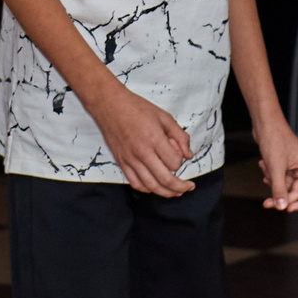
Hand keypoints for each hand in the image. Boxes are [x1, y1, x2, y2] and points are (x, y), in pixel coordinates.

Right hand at [86, 80, 193, 196]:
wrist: (109, 104)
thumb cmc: (136, 107)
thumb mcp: (163, 116)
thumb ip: (179, 135)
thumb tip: (188, 155)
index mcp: (154, 138)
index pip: (174, 163)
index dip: (180, 162)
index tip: (179, 154)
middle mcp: (141, 152)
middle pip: (165, 180)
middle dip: (180, 187)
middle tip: (188, 187)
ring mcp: (130, 159)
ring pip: (150, 186)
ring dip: (166, 193)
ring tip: (176, 192)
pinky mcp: (121, 162)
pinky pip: (135, 183)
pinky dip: (147, 189)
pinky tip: (155, 187)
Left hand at [254, 115, 297, 212]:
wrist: (264, 122)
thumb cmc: (274, 139)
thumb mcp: (275, 168)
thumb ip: (279, 189)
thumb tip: (281, 207)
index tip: (287, 209)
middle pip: (296, 191)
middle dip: (281, 196)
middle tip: (267, 203)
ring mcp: (292, 165)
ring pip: (285, 184)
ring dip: (273, 183)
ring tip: (265, 172)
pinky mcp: (282, 162)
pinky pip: (278, 177)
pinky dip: (270, 175)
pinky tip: (263, 166)